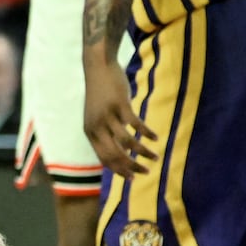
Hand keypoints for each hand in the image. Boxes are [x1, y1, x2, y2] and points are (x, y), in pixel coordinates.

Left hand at [83, 58, 157, 178]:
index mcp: (90, 131)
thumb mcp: (96, 116)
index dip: (119, 170)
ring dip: (143, 152)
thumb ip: (104, 133)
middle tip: (146, 172)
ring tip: (155, 157)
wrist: (98, 67)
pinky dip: (147, 134)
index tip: (132, 178)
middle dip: (132, 167)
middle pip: (115, 154)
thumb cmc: (100, 94)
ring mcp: (108, 115)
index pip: (104, 158)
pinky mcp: (120, 105)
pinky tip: (155, 138)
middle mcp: (97, 126)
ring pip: (128, 142)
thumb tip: (120, 152)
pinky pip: (136, 125)